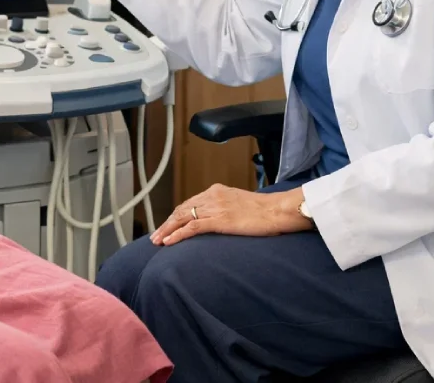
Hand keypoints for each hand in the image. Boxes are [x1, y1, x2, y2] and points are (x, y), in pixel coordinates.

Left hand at [150, 184, 311, 245]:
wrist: (277, 210)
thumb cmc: (265, 211)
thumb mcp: (241, 205)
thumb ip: (227, 208)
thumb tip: (220, 219)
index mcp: (216, 191)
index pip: (189, 203)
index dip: (176, 216)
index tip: (168, 226)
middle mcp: (212, 196)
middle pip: (182, 209)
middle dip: (167, 223)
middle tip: (156, 236)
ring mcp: (214, 207)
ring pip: (182, 218)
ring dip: (167, 230)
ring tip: (157, 241)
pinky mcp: (219, 219)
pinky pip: (192, 227)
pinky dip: (178, 235)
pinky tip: (169, 242)